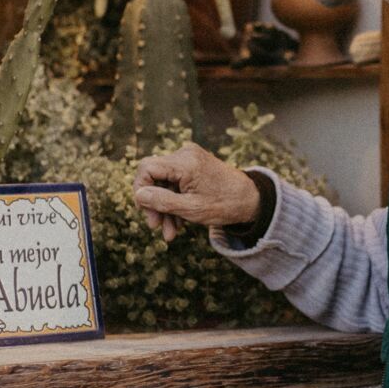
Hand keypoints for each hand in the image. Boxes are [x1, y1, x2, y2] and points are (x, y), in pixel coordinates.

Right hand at [133, 145, 260, 242]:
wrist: (251, 200)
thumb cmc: (224, 205)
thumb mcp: (190, 208)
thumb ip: (162, 201)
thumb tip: (137, 195)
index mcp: (185, 162)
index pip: (147, 168)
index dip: (140, 189)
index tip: (145, 211)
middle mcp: (185, 154)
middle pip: (155, 176)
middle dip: (154, 203)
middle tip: (156, 227)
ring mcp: (190, 158)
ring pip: (164, 182)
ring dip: (165, 207)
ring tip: (170, 232)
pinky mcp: (193, 165)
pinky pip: (175, 182)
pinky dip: (174, 200)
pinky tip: (178, 222)